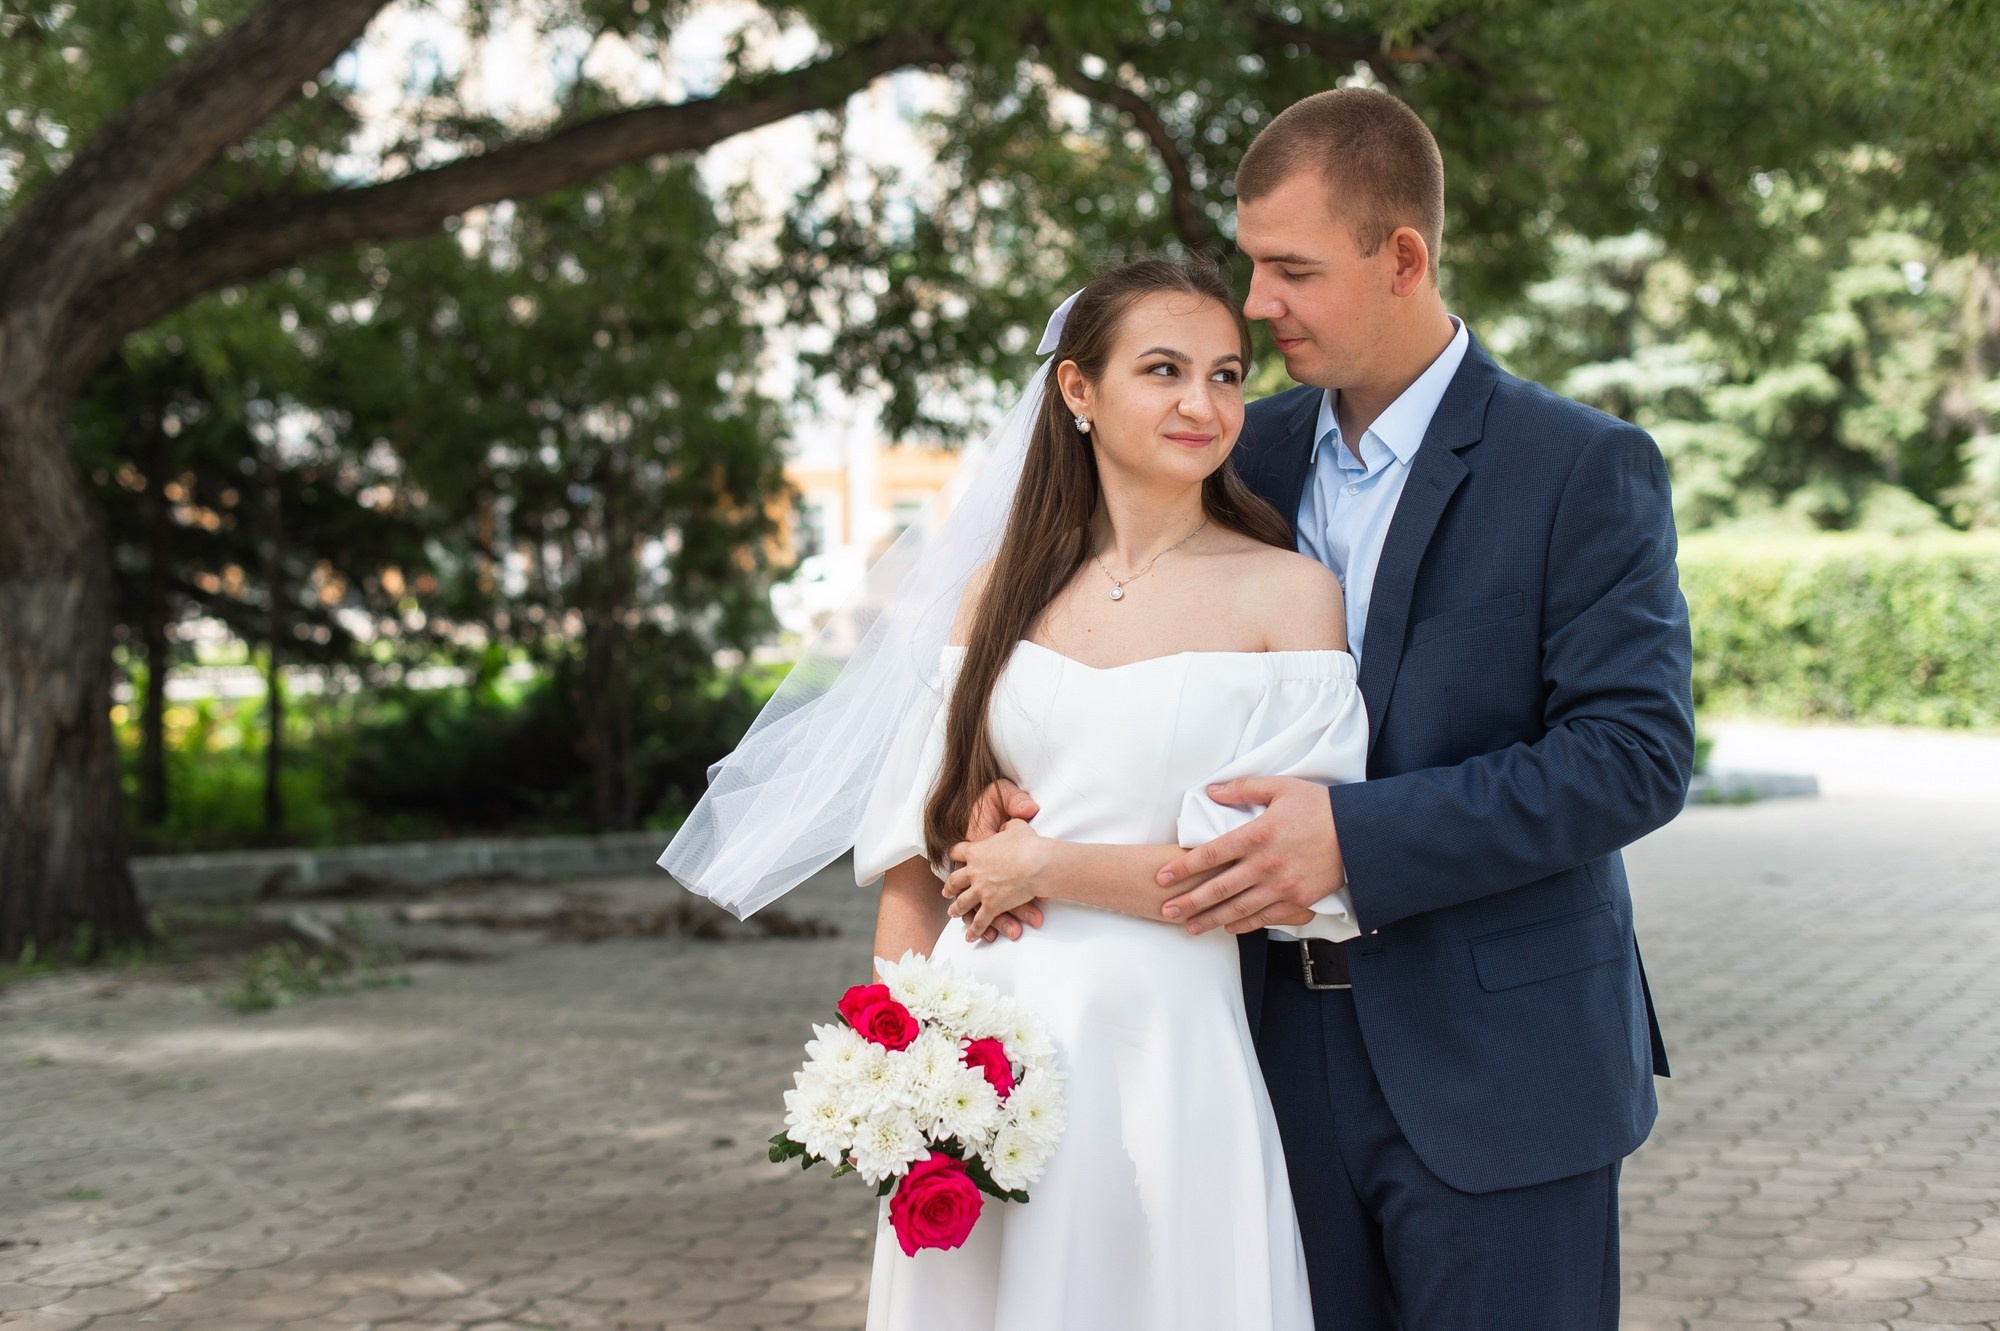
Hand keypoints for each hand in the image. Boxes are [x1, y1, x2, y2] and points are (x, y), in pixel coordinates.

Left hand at [960, 779, 1045, 941]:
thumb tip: (1008, 824)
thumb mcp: (1016, 826)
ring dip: (955, 908)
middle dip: (949, 887)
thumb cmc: (1027, 843)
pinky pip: (979, 921)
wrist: (1036, 863)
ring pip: (961, 902)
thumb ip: (1008, 825)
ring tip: (952, 912)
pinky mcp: (991, 906)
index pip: (956, 852)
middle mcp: (973, 871)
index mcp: (976, 851)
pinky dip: (974, 931)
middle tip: (946, 891)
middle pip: (954, 880)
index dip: (953, 855)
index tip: (950, 857)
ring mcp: (980, 890)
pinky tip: (970, 937)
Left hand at [1156, 776, 1344, 934]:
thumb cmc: (1321, 807)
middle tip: (1166, 910)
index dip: (1184, 867)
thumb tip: (1212, 790)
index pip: (1211, 854)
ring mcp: (1282, 887)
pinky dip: (1244, 925)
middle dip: (1189, 901)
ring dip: (1211, 919)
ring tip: (1189, 927)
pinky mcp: (1298, 901)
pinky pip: (1265, 917)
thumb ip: (1243, 789)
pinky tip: (1228, 927)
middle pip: (1218, 888)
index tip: (1163, 876)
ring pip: (1238, 908)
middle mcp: (1266, 865)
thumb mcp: (1281, 787)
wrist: (1360, 833)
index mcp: (1258, 835)